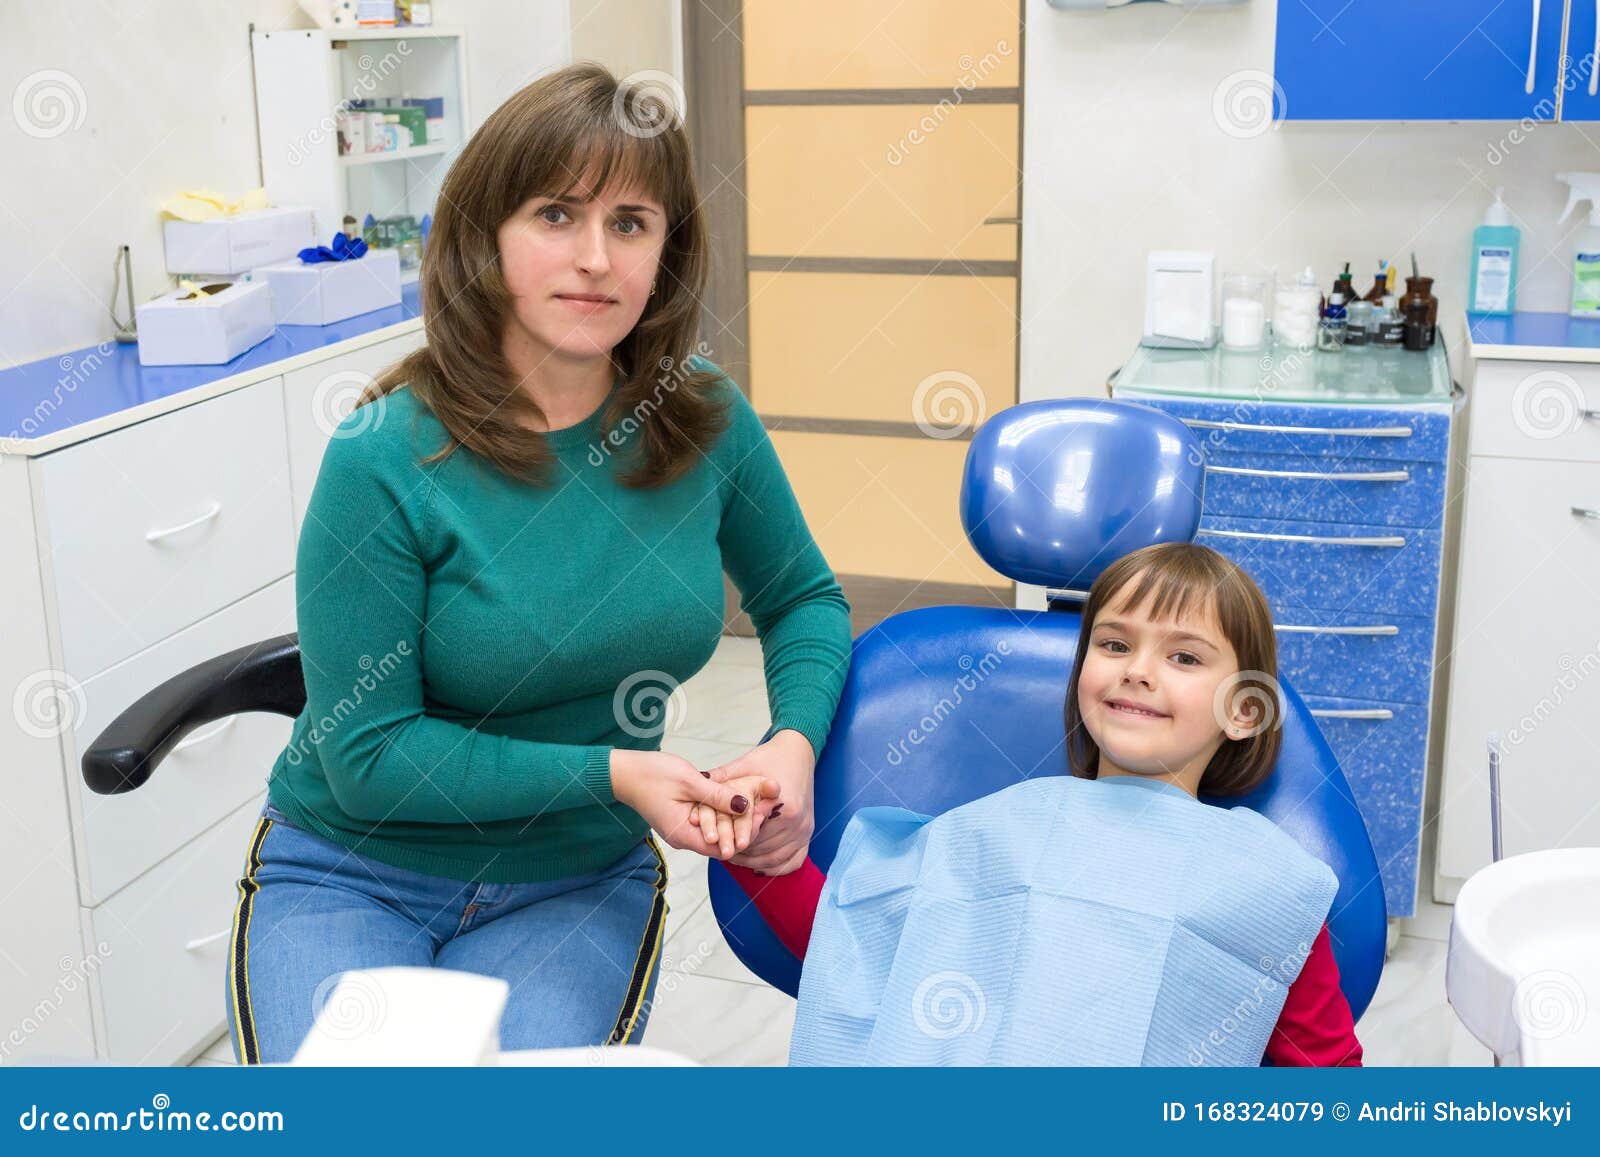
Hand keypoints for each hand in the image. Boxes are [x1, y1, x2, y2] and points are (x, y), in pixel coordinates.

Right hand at [610, 748, 763, 854]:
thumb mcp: (690, 782)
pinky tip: (733, 800)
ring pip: (714, 831)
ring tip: (754, 803)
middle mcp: (683, 838)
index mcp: (684, 834)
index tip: (761, 816)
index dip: (742, 835)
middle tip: (764, 809)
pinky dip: (719, 814)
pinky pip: (705, 822)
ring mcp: (681, 829)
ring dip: (731, 820)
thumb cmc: (652, 774)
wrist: (623, 772)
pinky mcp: (681, 819)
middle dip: (741, 828)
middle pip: (719, 842)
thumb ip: (718, 796)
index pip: (721, 848)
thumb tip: (745, 805)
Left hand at [708, 729, 815, 874]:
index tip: (716, 841)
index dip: (731, 838)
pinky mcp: (808, 835)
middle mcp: (796, 821)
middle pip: (761, 848)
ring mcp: (804, 830)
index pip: (751, 832)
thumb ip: (722, 777)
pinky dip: (773, 866)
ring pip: (773, 859)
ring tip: (733, 858)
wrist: (798, 752)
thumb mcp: (744, 765)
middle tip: (720, 852)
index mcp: (783, 805)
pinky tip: (757, 864)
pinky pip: (791, 862)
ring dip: (752, 861)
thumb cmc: (769, 758)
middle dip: (739, 852)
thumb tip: (698, 782)